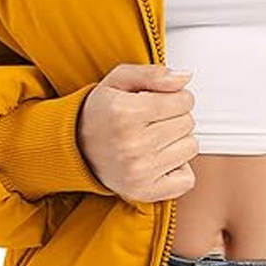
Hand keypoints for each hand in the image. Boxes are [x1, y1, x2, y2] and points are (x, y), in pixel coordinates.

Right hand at [78, 62, 197, 203]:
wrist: (74, 148)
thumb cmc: (101, 112)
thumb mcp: (119, 80)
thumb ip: (153, 74)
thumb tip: (185, 77)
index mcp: (125, 113)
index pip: (184, 100)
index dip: (176, 97)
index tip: (160, 101)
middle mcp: (132, 145)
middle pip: (188, 123)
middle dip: (176, 117)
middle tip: (152, 120)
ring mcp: (139, 172)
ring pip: (190, 148)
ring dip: (177, 141)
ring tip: (153, 139)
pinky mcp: (144, 191)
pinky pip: (187, 178)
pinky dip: (178, 169)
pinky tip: (158, 159)